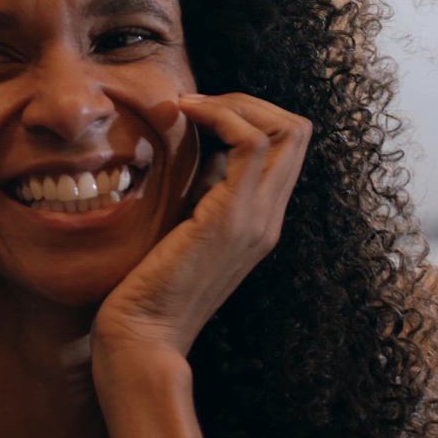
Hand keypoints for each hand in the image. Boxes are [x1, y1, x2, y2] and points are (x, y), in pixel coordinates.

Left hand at [92, 92, 310, 358]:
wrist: (141, 337)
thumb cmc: (146, 288)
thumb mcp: (180, 228)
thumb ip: (201, 194)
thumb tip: (201, 153)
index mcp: (258, 221)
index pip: (286, 147)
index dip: (248, 115)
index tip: (197, 113)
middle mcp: (268, 218)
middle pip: (296, 130)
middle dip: (246, 100)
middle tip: (194, 104)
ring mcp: (256, 218)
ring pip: (285, 128)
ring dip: (233, 102)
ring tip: (187, 106)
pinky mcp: (231, 218)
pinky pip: (250, 142)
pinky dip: (219, 114)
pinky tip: (182, 116)